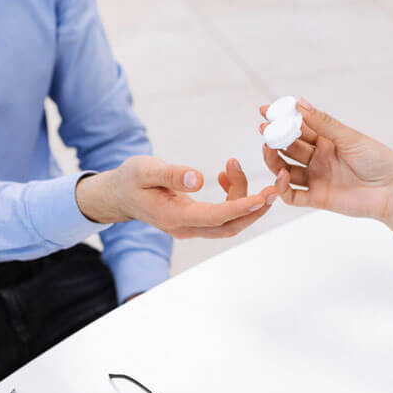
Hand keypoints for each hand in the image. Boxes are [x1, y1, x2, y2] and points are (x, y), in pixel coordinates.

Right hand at [75, 155, 284, 238]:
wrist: (118, 195)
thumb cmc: (129, 180)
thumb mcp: (144, 170)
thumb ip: (171, 175)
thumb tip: (198, 178)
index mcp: (174, 217)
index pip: (216, 217)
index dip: (242, 208)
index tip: (264, 196)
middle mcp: (185, 227)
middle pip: (230, 226)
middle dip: (255, 209)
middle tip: (274, 187)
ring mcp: (191, 227)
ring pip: (228, 220)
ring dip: (240, 196)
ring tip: (232, 165)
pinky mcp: (195, 220)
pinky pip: (222, 214)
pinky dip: (231, 196)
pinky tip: (225, 175)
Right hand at [259, 99, 392, 251]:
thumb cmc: (378, 160)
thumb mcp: (349, 138)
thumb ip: (323, 123)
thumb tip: (300, 103)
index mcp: (327, 140)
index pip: (299, 127)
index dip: (282, 119)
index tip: (265, 110)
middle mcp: (319, 158)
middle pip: (289, 147)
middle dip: (274, 138)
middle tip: (263, 130)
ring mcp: (316, 178)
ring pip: (286, 169)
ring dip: (274, 160)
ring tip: (268, 150)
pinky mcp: (316, 198)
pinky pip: (292, 194)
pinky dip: (282, 187)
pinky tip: (281, 176)